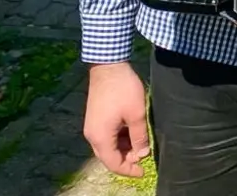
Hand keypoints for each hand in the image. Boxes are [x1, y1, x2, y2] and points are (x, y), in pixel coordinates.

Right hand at [83, 62, 150, 177]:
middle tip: (144, 155)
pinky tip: (132, 132)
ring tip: (141, 143)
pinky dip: (119, 138)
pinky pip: (106, 136)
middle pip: (109, 157)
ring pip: (108, 146)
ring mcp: (92, 126)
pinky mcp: (95, 118)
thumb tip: (143, 153)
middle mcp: (92, 135)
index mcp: (101, 137)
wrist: (108, 66)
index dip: (129, 170)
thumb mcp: (136, 114)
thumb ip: (140, 137)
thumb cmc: (123, 89)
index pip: (114, 163)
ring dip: (124, 148)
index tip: (144, 170)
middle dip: (127, 159)